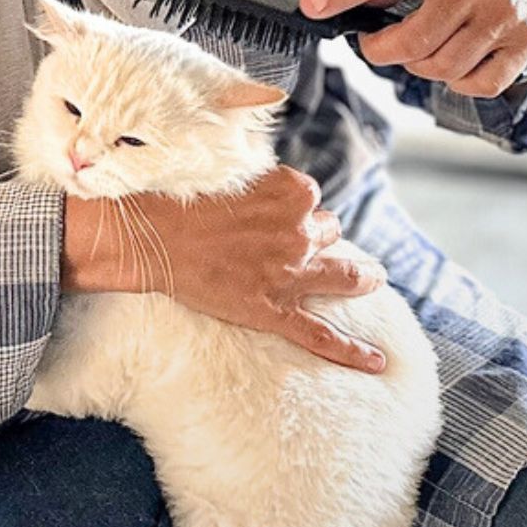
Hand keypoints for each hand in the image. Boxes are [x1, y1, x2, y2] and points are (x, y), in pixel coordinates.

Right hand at [62, 166, 389, 372]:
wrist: (151, 235)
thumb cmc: (181, 197)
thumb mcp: (228, 166)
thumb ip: (259, 174)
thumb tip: (269, 178)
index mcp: (293, 191)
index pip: (309, 199)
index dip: (292, 207)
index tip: (273, 211)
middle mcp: (300, 231)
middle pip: (327, 231)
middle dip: (318, 235)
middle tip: (299, 241)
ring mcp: (290, 273)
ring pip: (342, 274)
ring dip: (360, 277)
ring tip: (372, 279)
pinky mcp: (274, 309)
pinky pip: (321, 334)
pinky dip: (351, 350)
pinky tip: (376, 360)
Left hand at [300, 0, 526, 98]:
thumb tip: (347, 5)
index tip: (311, 6)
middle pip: (412, 41)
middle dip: (381, 52)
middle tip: (376, 45)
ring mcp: (500, 15)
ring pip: (443, 68)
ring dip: (420, 67)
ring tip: (422, 49)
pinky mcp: (522, 41)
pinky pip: (480, 83)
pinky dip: (460, 82)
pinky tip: (456, 62)